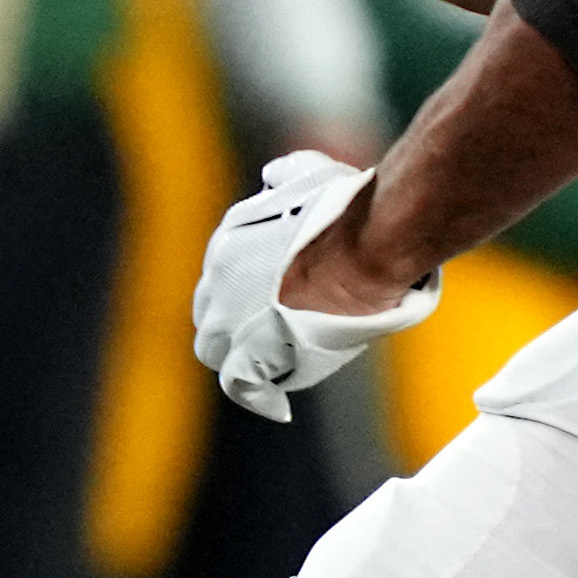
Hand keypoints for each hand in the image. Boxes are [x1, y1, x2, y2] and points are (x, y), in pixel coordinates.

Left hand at [194, 150, 437, 422]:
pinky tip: (276, 405)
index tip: (265, 307)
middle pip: (209, 317)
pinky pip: (240, 384)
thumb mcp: (309, 172)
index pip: (217, 282)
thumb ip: (285, 176)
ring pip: (216, 352)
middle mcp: (218, 279)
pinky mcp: (250, 350)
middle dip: (233, 330)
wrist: (368, 243)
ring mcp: (231, 317)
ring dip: (241, 360)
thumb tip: (271, 176)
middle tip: (270, 340)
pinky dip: (256, 396)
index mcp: (229, 242)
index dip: (238, 298)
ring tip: (277, 367)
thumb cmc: (351, 208)